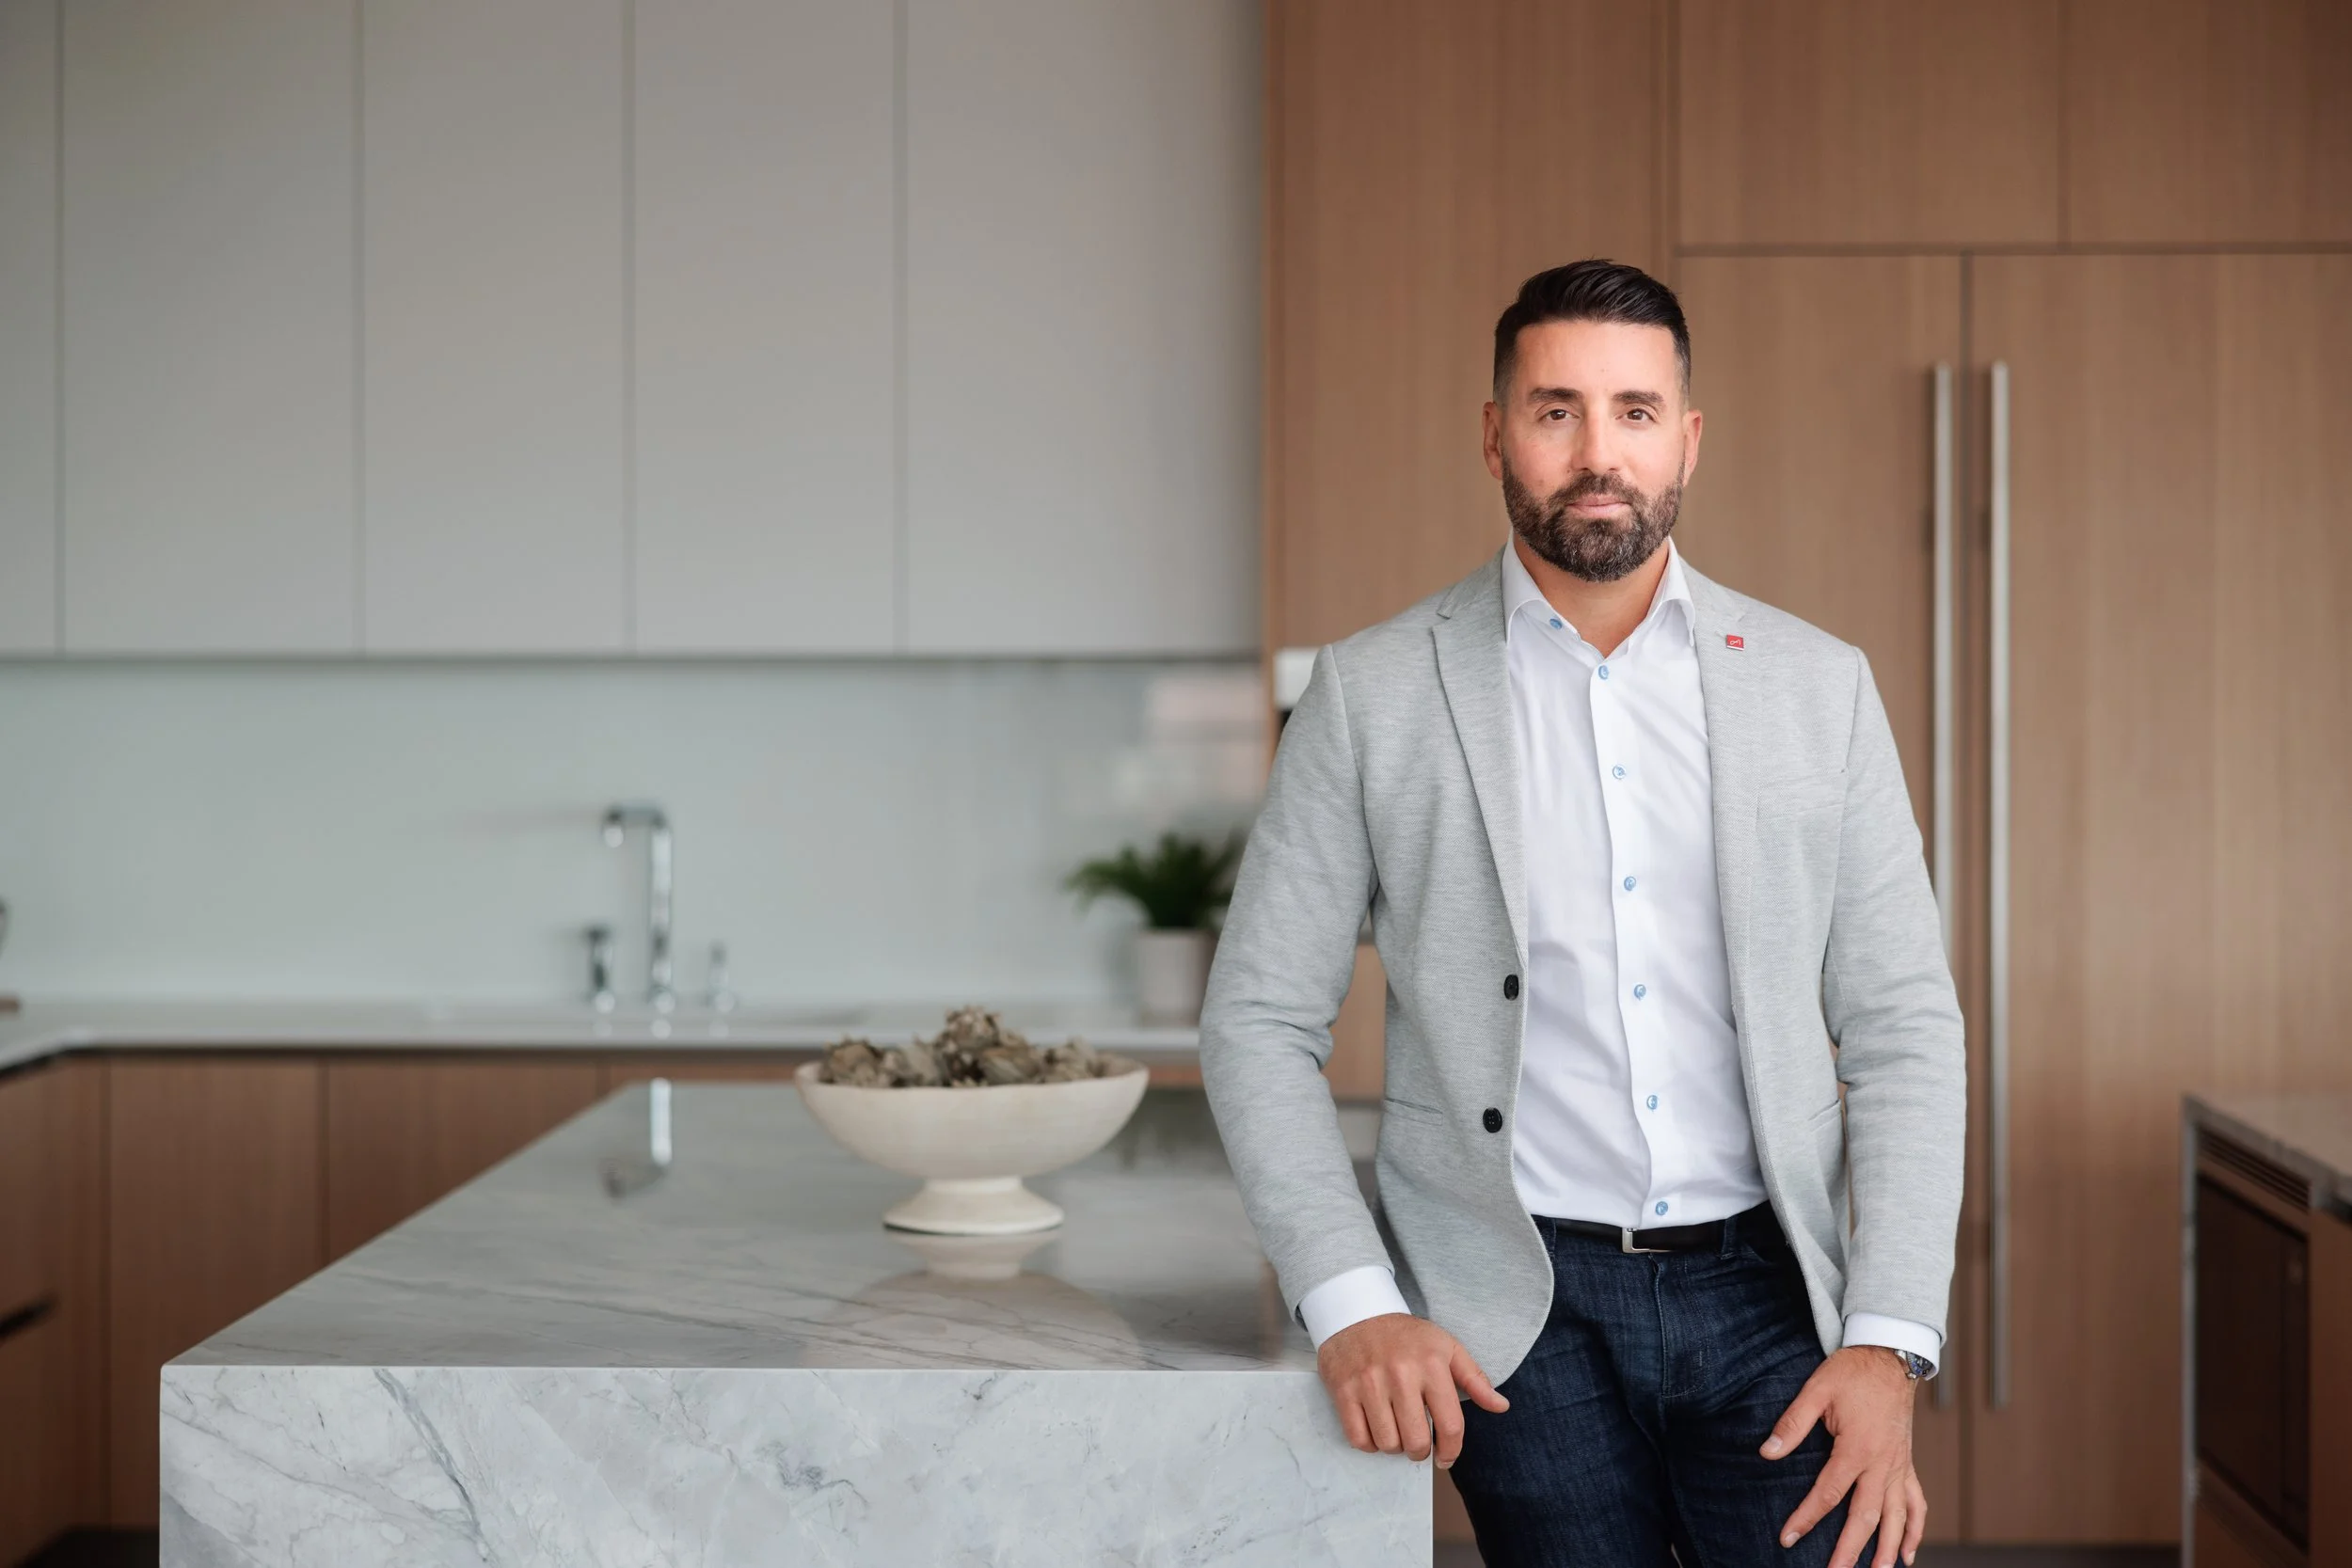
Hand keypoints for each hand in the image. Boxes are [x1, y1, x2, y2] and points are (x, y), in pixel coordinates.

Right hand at [1317, 1313, 1509, 1468]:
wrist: (1356, 1312)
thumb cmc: (1406, 1336)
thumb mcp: (1446, 1347)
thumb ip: (1475, 1379)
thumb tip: (1501, 1406)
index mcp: (1432, 1365)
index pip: (1450, 1425)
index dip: (1451, 1451)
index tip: (1446, 1458)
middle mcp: (1401, 1374)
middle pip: (1417, 1441)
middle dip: (1420, 1451)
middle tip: (1418, 1443)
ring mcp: (1369, 1383)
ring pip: (1387, 1443)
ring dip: (1394, 1447)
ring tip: (1396, 1432)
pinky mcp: (1343, 1390)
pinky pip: (1359, 1438)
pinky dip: (1369, 1444)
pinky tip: (1375, 1429)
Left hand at [1760, 1346, 1925, 1567]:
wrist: (1890, 1357)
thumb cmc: (1852, 1373)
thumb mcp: (1816, 1390)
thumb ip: (1791, 1424)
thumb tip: (1766, 1452)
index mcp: (1857, 1449)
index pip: (1828, 1494)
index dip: (1807, 1518)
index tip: (1788, 1538)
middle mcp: (1882, 1465)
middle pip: (1866, 1517)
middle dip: (1850, 1551)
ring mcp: (1898, 1467)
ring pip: (1896, 1518)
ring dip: (1887, 1550)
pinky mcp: (1907, 1465)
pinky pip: (1916, 1504)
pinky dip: (1915, 1530)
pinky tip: (1908, 1554)